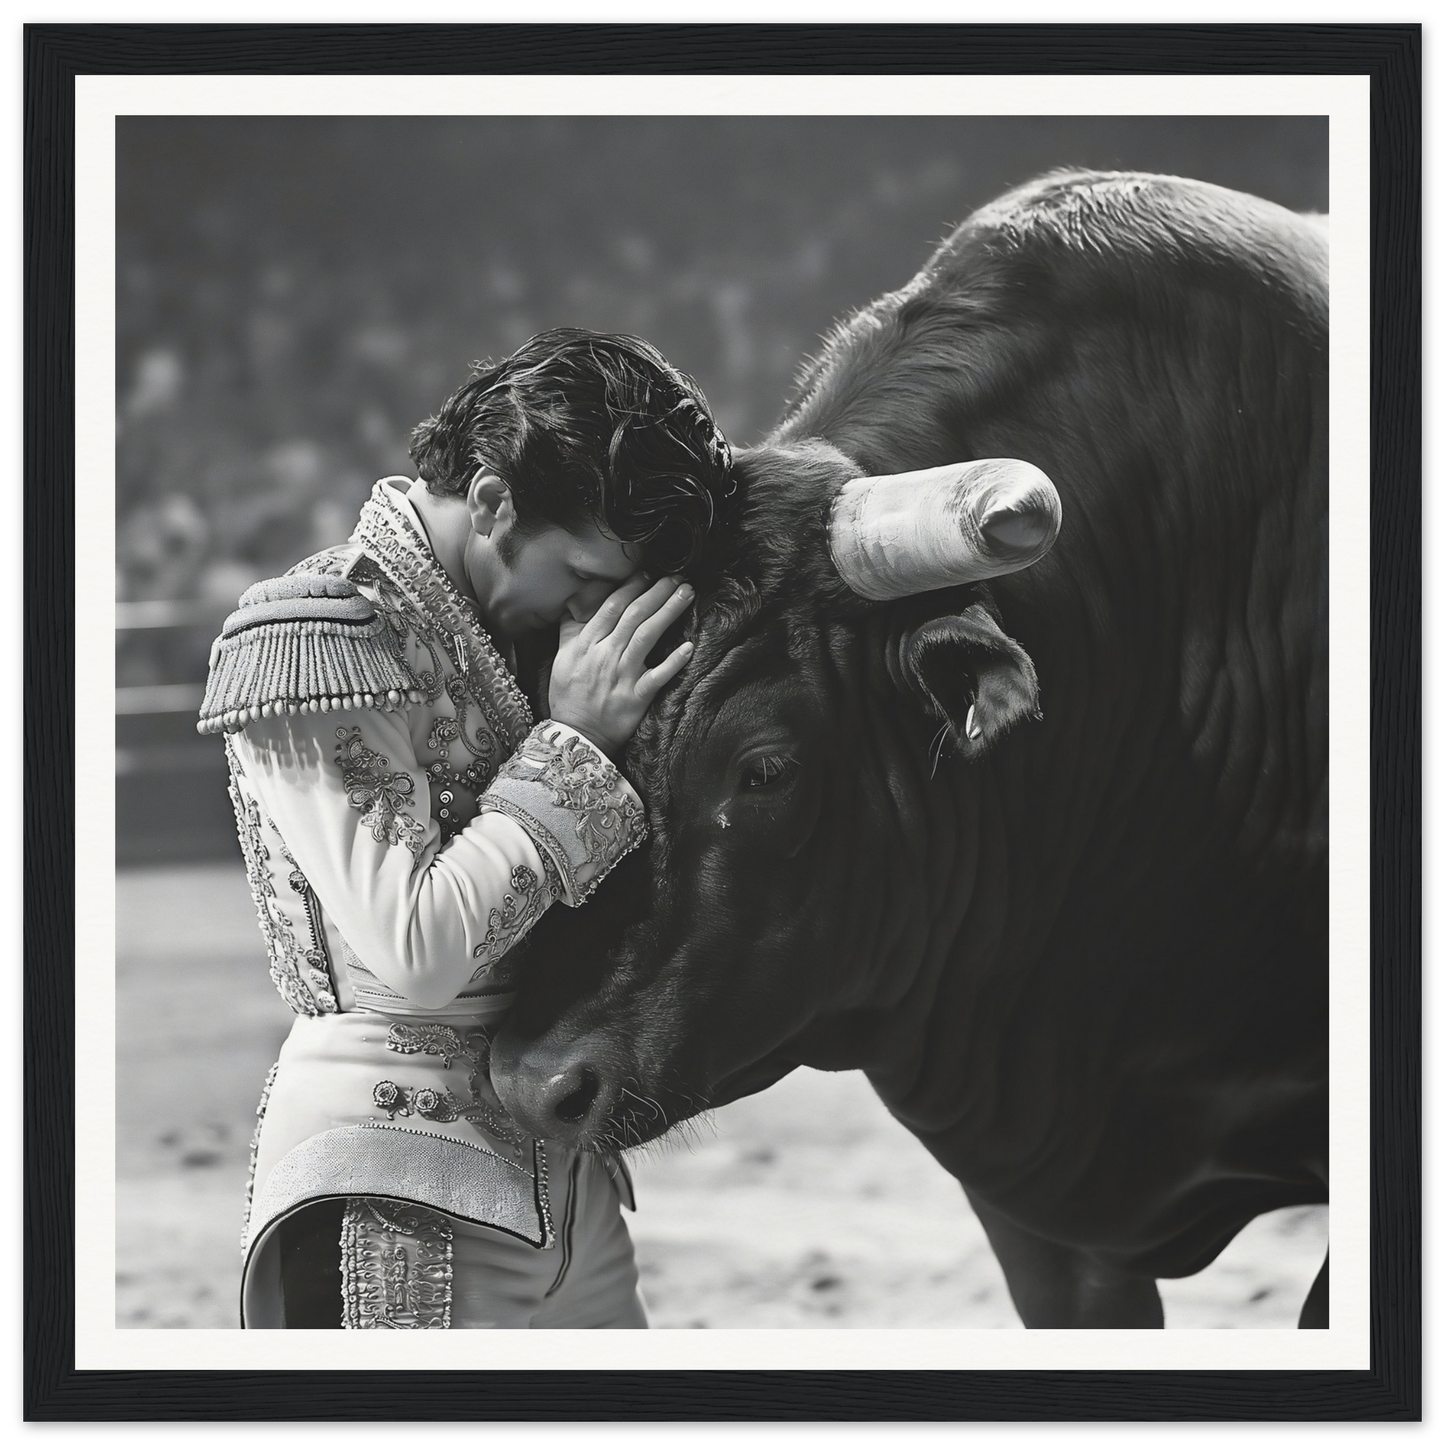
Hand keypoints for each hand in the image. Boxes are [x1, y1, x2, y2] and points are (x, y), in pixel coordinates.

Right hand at [548, 576, 694, 755]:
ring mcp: (621, 675)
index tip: (648, 573)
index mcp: (586, 643)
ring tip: (687, 594)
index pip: (612, 606)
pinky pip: (658, 676)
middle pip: (634, 615)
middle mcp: (605, 655)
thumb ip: (571, 629)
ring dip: (669, 612)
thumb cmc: (569, 696)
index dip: (632, 587)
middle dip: (657, 592)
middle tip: (677, 577)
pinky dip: (674, 662)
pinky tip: (689, 647)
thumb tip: (577, 602)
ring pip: (647, 636)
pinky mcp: (636, 697)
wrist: (576, 735)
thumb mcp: (562, 657)